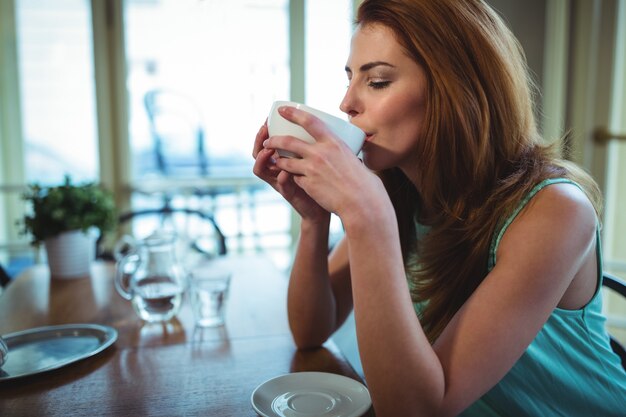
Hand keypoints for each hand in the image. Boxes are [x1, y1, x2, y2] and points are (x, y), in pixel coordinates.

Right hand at [252, 120, 328, 222]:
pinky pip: (281, 185)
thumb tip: (318, 120)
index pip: (266, 141)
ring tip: (268, 149)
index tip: (267, 117)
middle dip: (259, 140)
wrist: (326, 203)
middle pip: (258, 153)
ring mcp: (279, 181)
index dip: (265, 130)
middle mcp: (276, 169)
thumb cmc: (321, 178)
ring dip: (263, 158)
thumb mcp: (314, 157)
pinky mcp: (288, 193)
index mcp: (281, 158)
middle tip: (264, 129)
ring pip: (261, 169)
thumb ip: (311, 143)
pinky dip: (282, 178)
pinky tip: (285, 172)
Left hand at [263, 106, 387, 220]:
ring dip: (279, 160)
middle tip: (269, 141)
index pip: (310, 121)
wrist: (361, 203)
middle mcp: (320, 153)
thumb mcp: (354, 160)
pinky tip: (294, 179)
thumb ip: (344, 155)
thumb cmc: (364, 183)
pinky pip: (295, 178)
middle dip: (274, 140)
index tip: (282, 110)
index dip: (294, 113)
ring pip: (286, 161)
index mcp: (334, 143)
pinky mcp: (308, 184)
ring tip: (277, 161)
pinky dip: (293, 177)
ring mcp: (312, 169)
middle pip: (289, 141)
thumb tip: (345, 153)